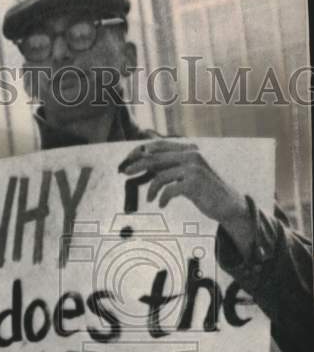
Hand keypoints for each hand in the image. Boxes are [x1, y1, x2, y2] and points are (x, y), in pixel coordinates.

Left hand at [119, 140, 249, 224]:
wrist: (227, 203)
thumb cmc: (204, 190)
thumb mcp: (187, 175)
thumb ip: (171, 167)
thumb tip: (146, 163)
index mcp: (189, 150)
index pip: (160, 145)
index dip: (142, 151)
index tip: (129, 160)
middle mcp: (192, 155)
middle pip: (156, 158)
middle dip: (138, 165)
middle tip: (125, 172)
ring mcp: (193, 168)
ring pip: (160, 176)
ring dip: (151, 190)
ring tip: (150, 199)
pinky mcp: (194, 182)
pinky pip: (168, 190)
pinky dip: (162, 199)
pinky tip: (162, 205)